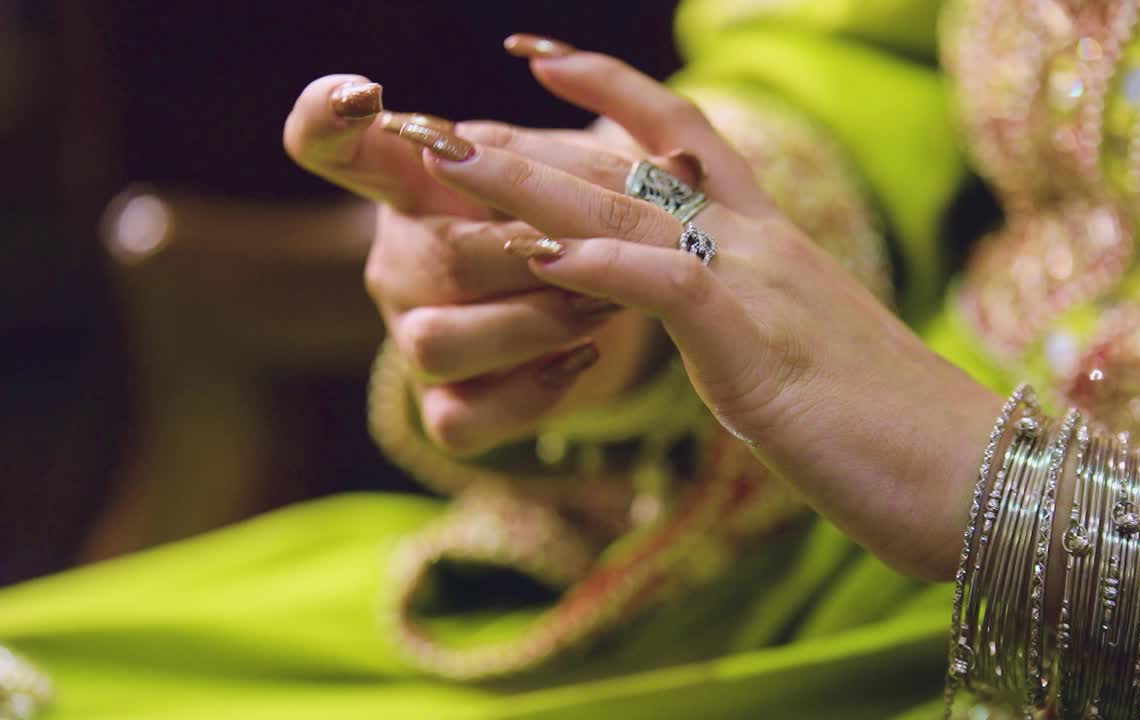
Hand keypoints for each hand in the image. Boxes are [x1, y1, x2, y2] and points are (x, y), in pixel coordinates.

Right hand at [283, 75, 665, 454]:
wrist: (588, 310)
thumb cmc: (570, 219)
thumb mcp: (573, 173)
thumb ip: (600, 158)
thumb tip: (684, 163)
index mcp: (412, 185)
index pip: (330, 143)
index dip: (328, 116)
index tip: (365, 94)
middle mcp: (397, 263)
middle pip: (429, 258)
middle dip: (523, 254)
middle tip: (591, 245)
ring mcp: (414, 339)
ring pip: (438, 343)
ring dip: (532, 323)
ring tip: (599, 304)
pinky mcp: (446, 409)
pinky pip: (463, 420)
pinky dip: (530, 392)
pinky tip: (583, 359)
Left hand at [387, 42, 1003, 579]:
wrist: (971, 472)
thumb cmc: (886, 427)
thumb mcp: (797, 353)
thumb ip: (741, 320)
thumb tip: (701, 318)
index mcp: (770, 241)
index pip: (680, 134)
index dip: (607, 88)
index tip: (541, 60)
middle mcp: (762, 243)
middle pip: (631, 163)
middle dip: (531, 137)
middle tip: (445, 122)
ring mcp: (762, 285)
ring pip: (631, 209)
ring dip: (531, 183)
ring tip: (451, 163)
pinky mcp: (759, 346)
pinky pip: (666, 283)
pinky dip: (596, 262)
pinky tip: (533, 252)